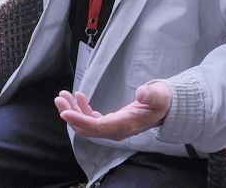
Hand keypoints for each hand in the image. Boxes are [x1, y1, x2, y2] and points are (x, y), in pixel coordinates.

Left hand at [54, 81, 171, 140]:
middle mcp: (115, 130)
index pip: (97, 126)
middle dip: (71, 114)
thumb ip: (150, 95)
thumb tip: (141, 94)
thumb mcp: (159, 96)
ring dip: (73, 111)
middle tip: (59, 98)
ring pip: (87, 125)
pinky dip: (82, 110)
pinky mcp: (111, 122)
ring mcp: (112, 128)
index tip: (64, 112)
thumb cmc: (162, 101)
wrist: (166, 108)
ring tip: (63, 96)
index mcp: (124, 125)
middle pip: (87, 128)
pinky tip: (79, 97)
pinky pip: (92, 120)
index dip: (79, 120)